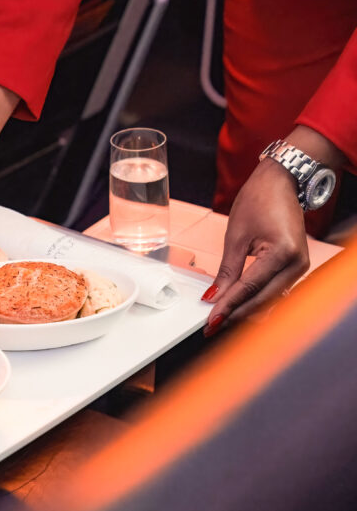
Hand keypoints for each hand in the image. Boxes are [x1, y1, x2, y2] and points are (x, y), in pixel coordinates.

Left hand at [201, 157, 309, 335]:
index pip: (250, 288)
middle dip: (236, 314)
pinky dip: (256, 300)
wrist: (281, 183)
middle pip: (263, 300)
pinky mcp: (296, 268)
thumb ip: (227, 270)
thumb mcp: (236, 236)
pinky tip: (238, 307)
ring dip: (246, 310)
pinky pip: (275, 291)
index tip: (211, 321)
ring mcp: (300, 267)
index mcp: (282, 253)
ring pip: (270, 300)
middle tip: (211, 327)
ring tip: (221, 319)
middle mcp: (297, 264)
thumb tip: (213, 296)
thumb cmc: (259, 201)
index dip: (228, 306)